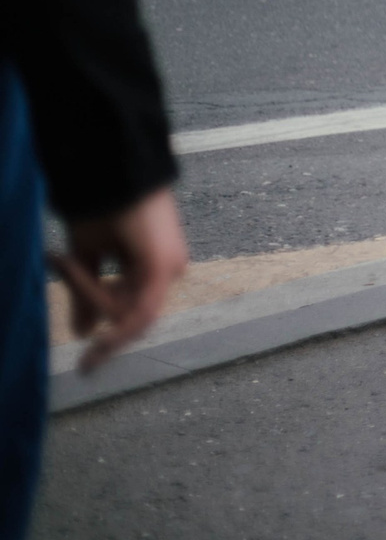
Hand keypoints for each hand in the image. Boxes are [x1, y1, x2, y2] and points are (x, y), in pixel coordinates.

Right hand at [53, 186, 186, 372]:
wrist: (111, 172)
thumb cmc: (101, 206)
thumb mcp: (88, 257)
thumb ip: (88, 297)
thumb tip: (84, 333)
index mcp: (153, 269)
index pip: (130, 313)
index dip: (110, 341)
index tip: (86, 367)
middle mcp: (169, 270)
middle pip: (128, 315)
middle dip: (89, 299)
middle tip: (61, 262)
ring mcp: (170, 269)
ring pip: (128, 314)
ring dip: (90, 292)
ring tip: (66, 257)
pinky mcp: (163, 267)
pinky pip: (138, 310)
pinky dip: (110, 314)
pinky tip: (94, 322)